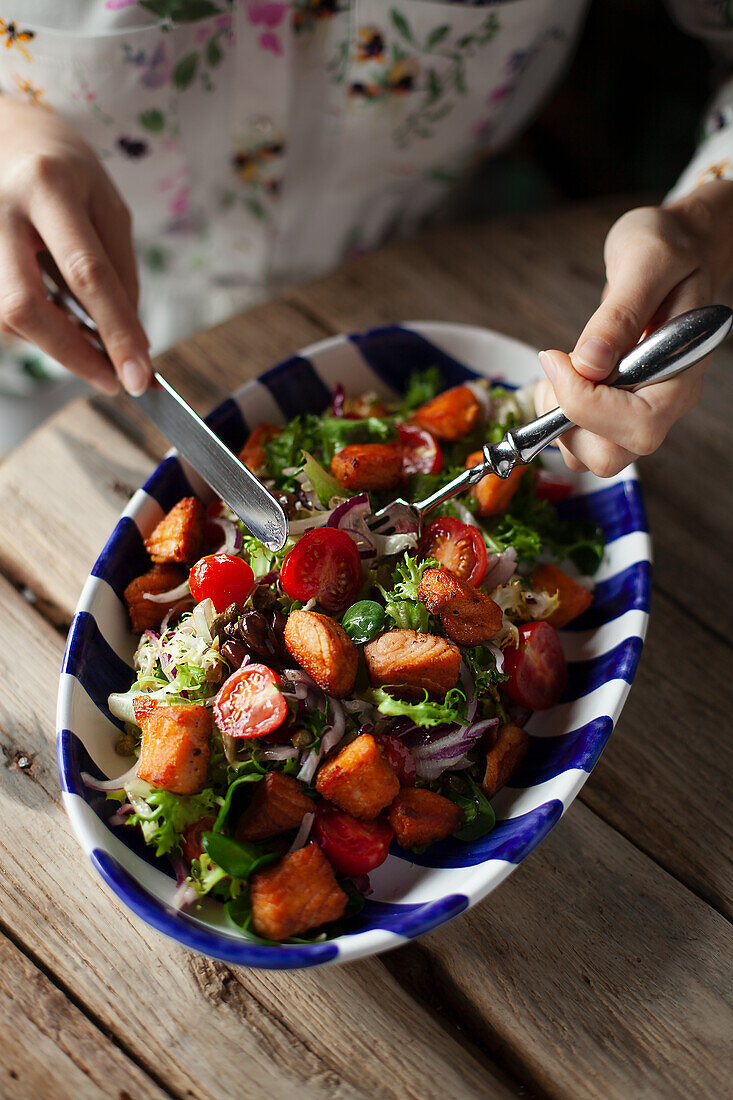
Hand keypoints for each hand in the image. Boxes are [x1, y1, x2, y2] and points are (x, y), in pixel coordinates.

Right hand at [0, 96, 150, 394]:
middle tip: (109, 380)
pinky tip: (48, 313)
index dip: (116, 333)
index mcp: (48, 186)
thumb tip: (131, 340)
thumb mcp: (106, 204)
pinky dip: (28, 327)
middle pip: (23, 306)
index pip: (87, 274)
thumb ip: (120, 271)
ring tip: (79, 330)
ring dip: (49, 340)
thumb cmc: (62, 169)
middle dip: (70, 355)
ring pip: (4, 318)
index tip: (140, 377)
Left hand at [535, 180, 732, 475]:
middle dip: (568, 424)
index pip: (638, 424)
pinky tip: (562, 374)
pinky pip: (580, 437)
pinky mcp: (616, 407)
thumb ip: (620, 314)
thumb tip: (588, 364)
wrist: (675, 248)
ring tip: (560, 368)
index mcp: (681, 373)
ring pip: (592, 455)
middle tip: (556, 370)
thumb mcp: (646, 261)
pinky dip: (557, 416)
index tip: (557, 359)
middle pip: (613, 456)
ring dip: (558, 423)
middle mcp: (664, 401)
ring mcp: (640, 407)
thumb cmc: (668, 249)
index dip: (586, 404)